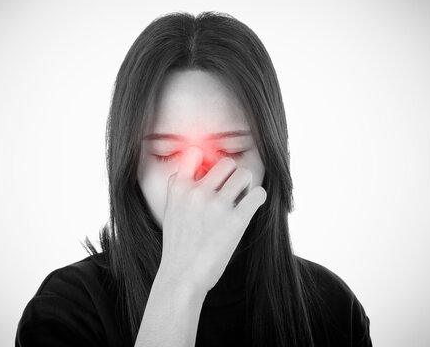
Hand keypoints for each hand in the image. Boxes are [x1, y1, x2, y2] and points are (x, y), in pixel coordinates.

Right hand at [158, 146, 266, 294]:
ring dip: (246, 186)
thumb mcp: (171, 210)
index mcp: (178, 187)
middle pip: (227, 163)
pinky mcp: (235, 221)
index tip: (213, 175)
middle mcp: (197, 192)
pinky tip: (251, 207)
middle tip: (232, 190)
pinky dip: (258, 198)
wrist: (181, 277)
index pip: (194, 152)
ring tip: (242, 199)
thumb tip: (203, 169)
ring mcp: (216, 206)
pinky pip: (258, 194)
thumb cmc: (178, 245)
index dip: (207, 161)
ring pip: (244, 174)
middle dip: (232, 174)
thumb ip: (183, 189)